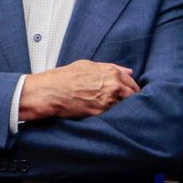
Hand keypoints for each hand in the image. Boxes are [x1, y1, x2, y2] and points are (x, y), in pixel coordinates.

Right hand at [18, 59, 138, 119]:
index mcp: (112, 73)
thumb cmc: (66, 77)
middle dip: (130, 100)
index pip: (133, 85)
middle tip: (125, 104)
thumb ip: (112, 68)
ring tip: (116, 110)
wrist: (50, 91)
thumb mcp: (89, 66)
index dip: (132, 90)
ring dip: (122, 109)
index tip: (130, 94)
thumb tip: (128, 72)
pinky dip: (112, 116)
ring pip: (124, 107)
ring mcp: (108, 101)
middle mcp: (114, 87)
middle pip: (132, 97)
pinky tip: (106, 115)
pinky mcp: (100, 114)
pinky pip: (112, 116)